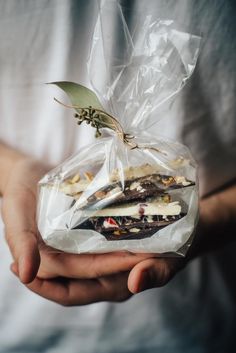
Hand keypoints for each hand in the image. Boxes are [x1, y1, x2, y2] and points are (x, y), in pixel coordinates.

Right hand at [1, 157, 152, 303]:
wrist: (28, 173)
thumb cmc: (18, 191)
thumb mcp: (14, 213)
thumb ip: (20, 242)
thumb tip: (27, 275)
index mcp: (48, 263)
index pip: (82, 272)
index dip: (110, 266)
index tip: (138, 259)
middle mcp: (68, 261)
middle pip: (102, 274)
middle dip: (130, 266)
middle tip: (160, 254)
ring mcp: (80, 249)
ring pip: (110, 261)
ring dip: (134, 256)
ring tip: (159, 246)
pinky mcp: (89, 234)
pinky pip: (110, 242)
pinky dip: (128, 239)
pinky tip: (148, 231)